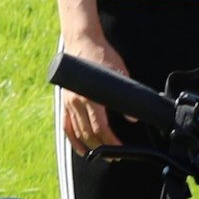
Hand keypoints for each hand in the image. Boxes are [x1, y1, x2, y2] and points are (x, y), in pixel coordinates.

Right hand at [56, 22, 129, 154]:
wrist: (81, 42)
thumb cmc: (101, 55)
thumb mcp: (119, 73)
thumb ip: (125, 95)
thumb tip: (133, 118)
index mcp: (89, 96)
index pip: (100, 127)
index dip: (110, 141)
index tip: (119, 148)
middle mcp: (76, 102)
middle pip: (89, 133)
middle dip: (101, 147)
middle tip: (114, 155)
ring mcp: (68, 103)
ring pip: (78, 132)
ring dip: (89, 146)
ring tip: (101, 155)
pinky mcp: (65, 102)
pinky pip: (67, 126)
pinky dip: (73, 140)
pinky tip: (82, 150)